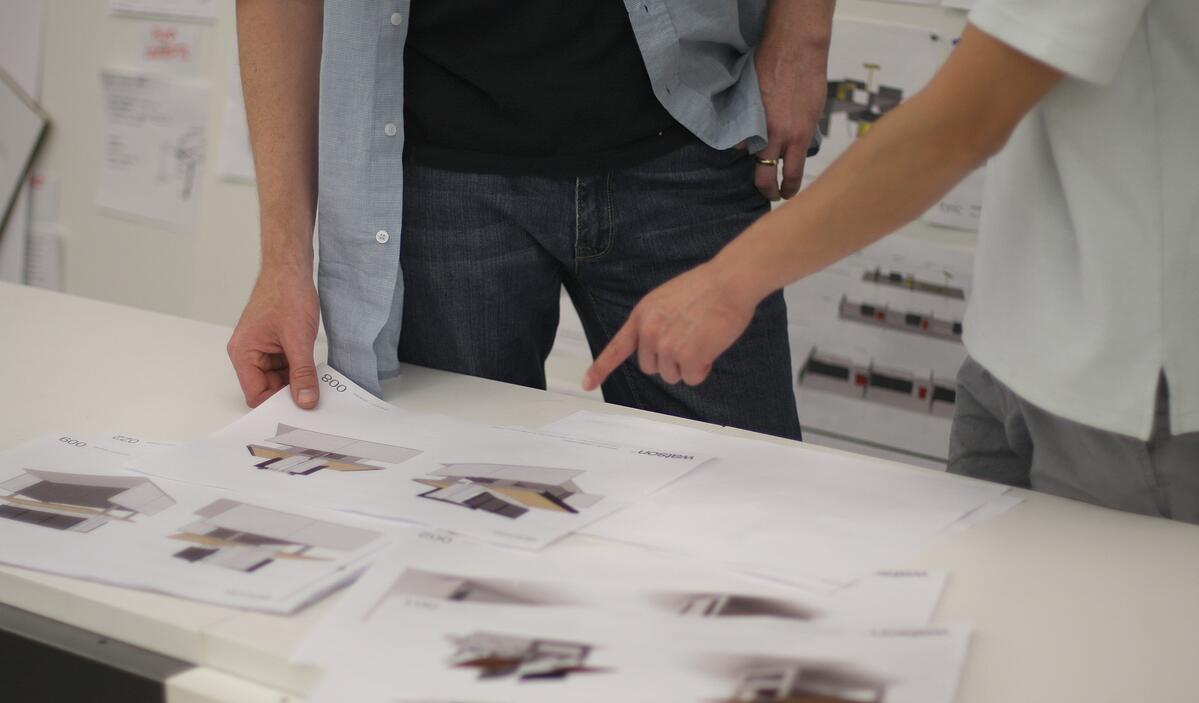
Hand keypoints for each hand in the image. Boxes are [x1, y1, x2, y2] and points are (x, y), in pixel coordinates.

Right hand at [227, 265, 320, 408]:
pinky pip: (286, 366)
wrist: (291, 268)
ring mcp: (262, 348)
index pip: (256, 394)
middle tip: (314, 399)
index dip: (277, 404)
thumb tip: (305, 401)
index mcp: (243, 353)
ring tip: (316, 380)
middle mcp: (248, 353)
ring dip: (297, 380)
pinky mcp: (275, 344)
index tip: (300, 408)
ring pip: (279, 379)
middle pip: (267, 388)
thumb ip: (302, 373)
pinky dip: (299, 369)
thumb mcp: (298, 339)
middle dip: (289, 393)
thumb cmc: (286, 294)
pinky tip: (313, 369)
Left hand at [582, 263, 762, 390]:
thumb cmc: (706, 288)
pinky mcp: (688, 357)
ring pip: (672, 375)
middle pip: (651, 367)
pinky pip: (692, 378)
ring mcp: (667, 346)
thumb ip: (655, 322)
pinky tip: (711, 348)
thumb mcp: (666, 300)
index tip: (587, 384)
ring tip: (702, 339)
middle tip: (690, 339)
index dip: (600, 368)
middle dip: (669, 361)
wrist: (729, 282)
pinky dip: (703, 369)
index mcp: (642, 315)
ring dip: (688, 365)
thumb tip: (657, 346)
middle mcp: (649, 332)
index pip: (616, 347)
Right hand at [753, 33, 827, 200]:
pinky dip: (743, 134)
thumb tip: (793, 149)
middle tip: (769, 193)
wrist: (794, 50)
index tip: (786, 193)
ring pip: (748, 154)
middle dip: (767, 190)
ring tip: (758, 152)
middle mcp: (777, 135)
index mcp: (799, 136)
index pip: (792, 175)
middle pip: (764, 176)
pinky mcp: (744, 111)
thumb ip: (801, 135)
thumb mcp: (813, 114)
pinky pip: (739, 132)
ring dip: (753, 155)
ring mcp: (757, 124)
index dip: (788, 189)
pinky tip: (748, 130)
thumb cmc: (810, 78)